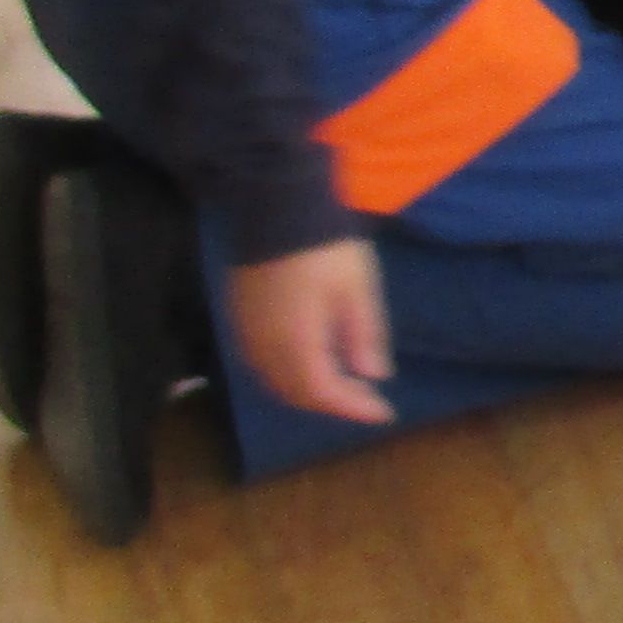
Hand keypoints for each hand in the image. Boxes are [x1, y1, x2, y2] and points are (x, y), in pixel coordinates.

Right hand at [229, 239, 393, 423]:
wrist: (277, 209)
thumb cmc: (326, 248)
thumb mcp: (358, 290)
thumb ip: (364, 336)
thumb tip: (373, 376)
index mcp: (297, 341)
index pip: (322, 392)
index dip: (352, 408)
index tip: (383, 414)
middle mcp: (265, 345)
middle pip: (296, 393)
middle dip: (333, 403)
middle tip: (366, 401)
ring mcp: (247, 332)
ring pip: (274, 381)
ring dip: (308, 392)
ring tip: (344, 388)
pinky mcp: (239, 318)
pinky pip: (261, 363)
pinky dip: (287, 376)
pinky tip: (310, 366)